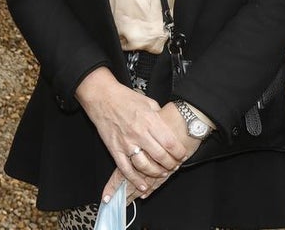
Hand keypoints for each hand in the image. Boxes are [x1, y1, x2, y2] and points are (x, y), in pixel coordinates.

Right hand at [76, 68, 186, 198]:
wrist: (102, 97)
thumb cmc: (125, 98)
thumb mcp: (148, 102)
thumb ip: (159, 116)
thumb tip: (167, 128)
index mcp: (149, 120)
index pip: (170, 142)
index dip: (179, 152)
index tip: (182, 155)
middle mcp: (139, 133)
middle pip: (160, 156)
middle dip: (171, 164)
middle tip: (174, 166)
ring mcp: (126, 143)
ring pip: (145, 166)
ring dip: (156, 173)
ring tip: (162, 173)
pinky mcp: (115, 149)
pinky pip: (126, 169)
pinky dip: (135, 180)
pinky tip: (143, 185)